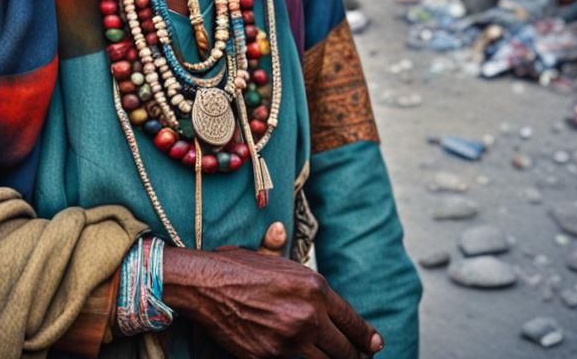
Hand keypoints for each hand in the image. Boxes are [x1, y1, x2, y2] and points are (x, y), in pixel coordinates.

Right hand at [163, 246, 381, 358]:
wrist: (203, 284)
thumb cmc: (232, 265)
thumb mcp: (264, 255)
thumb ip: (280, 249)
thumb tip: (280, 230)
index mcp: (313, 286)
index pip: (352, 321)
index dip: (366, 336)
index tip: (373, 344)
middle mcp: (308, 315)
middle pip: (346, 350)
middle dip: (354, 356)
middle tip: (357, 357)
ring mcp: (291, 340)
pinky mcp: (271, 357)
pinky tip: (303, 357)